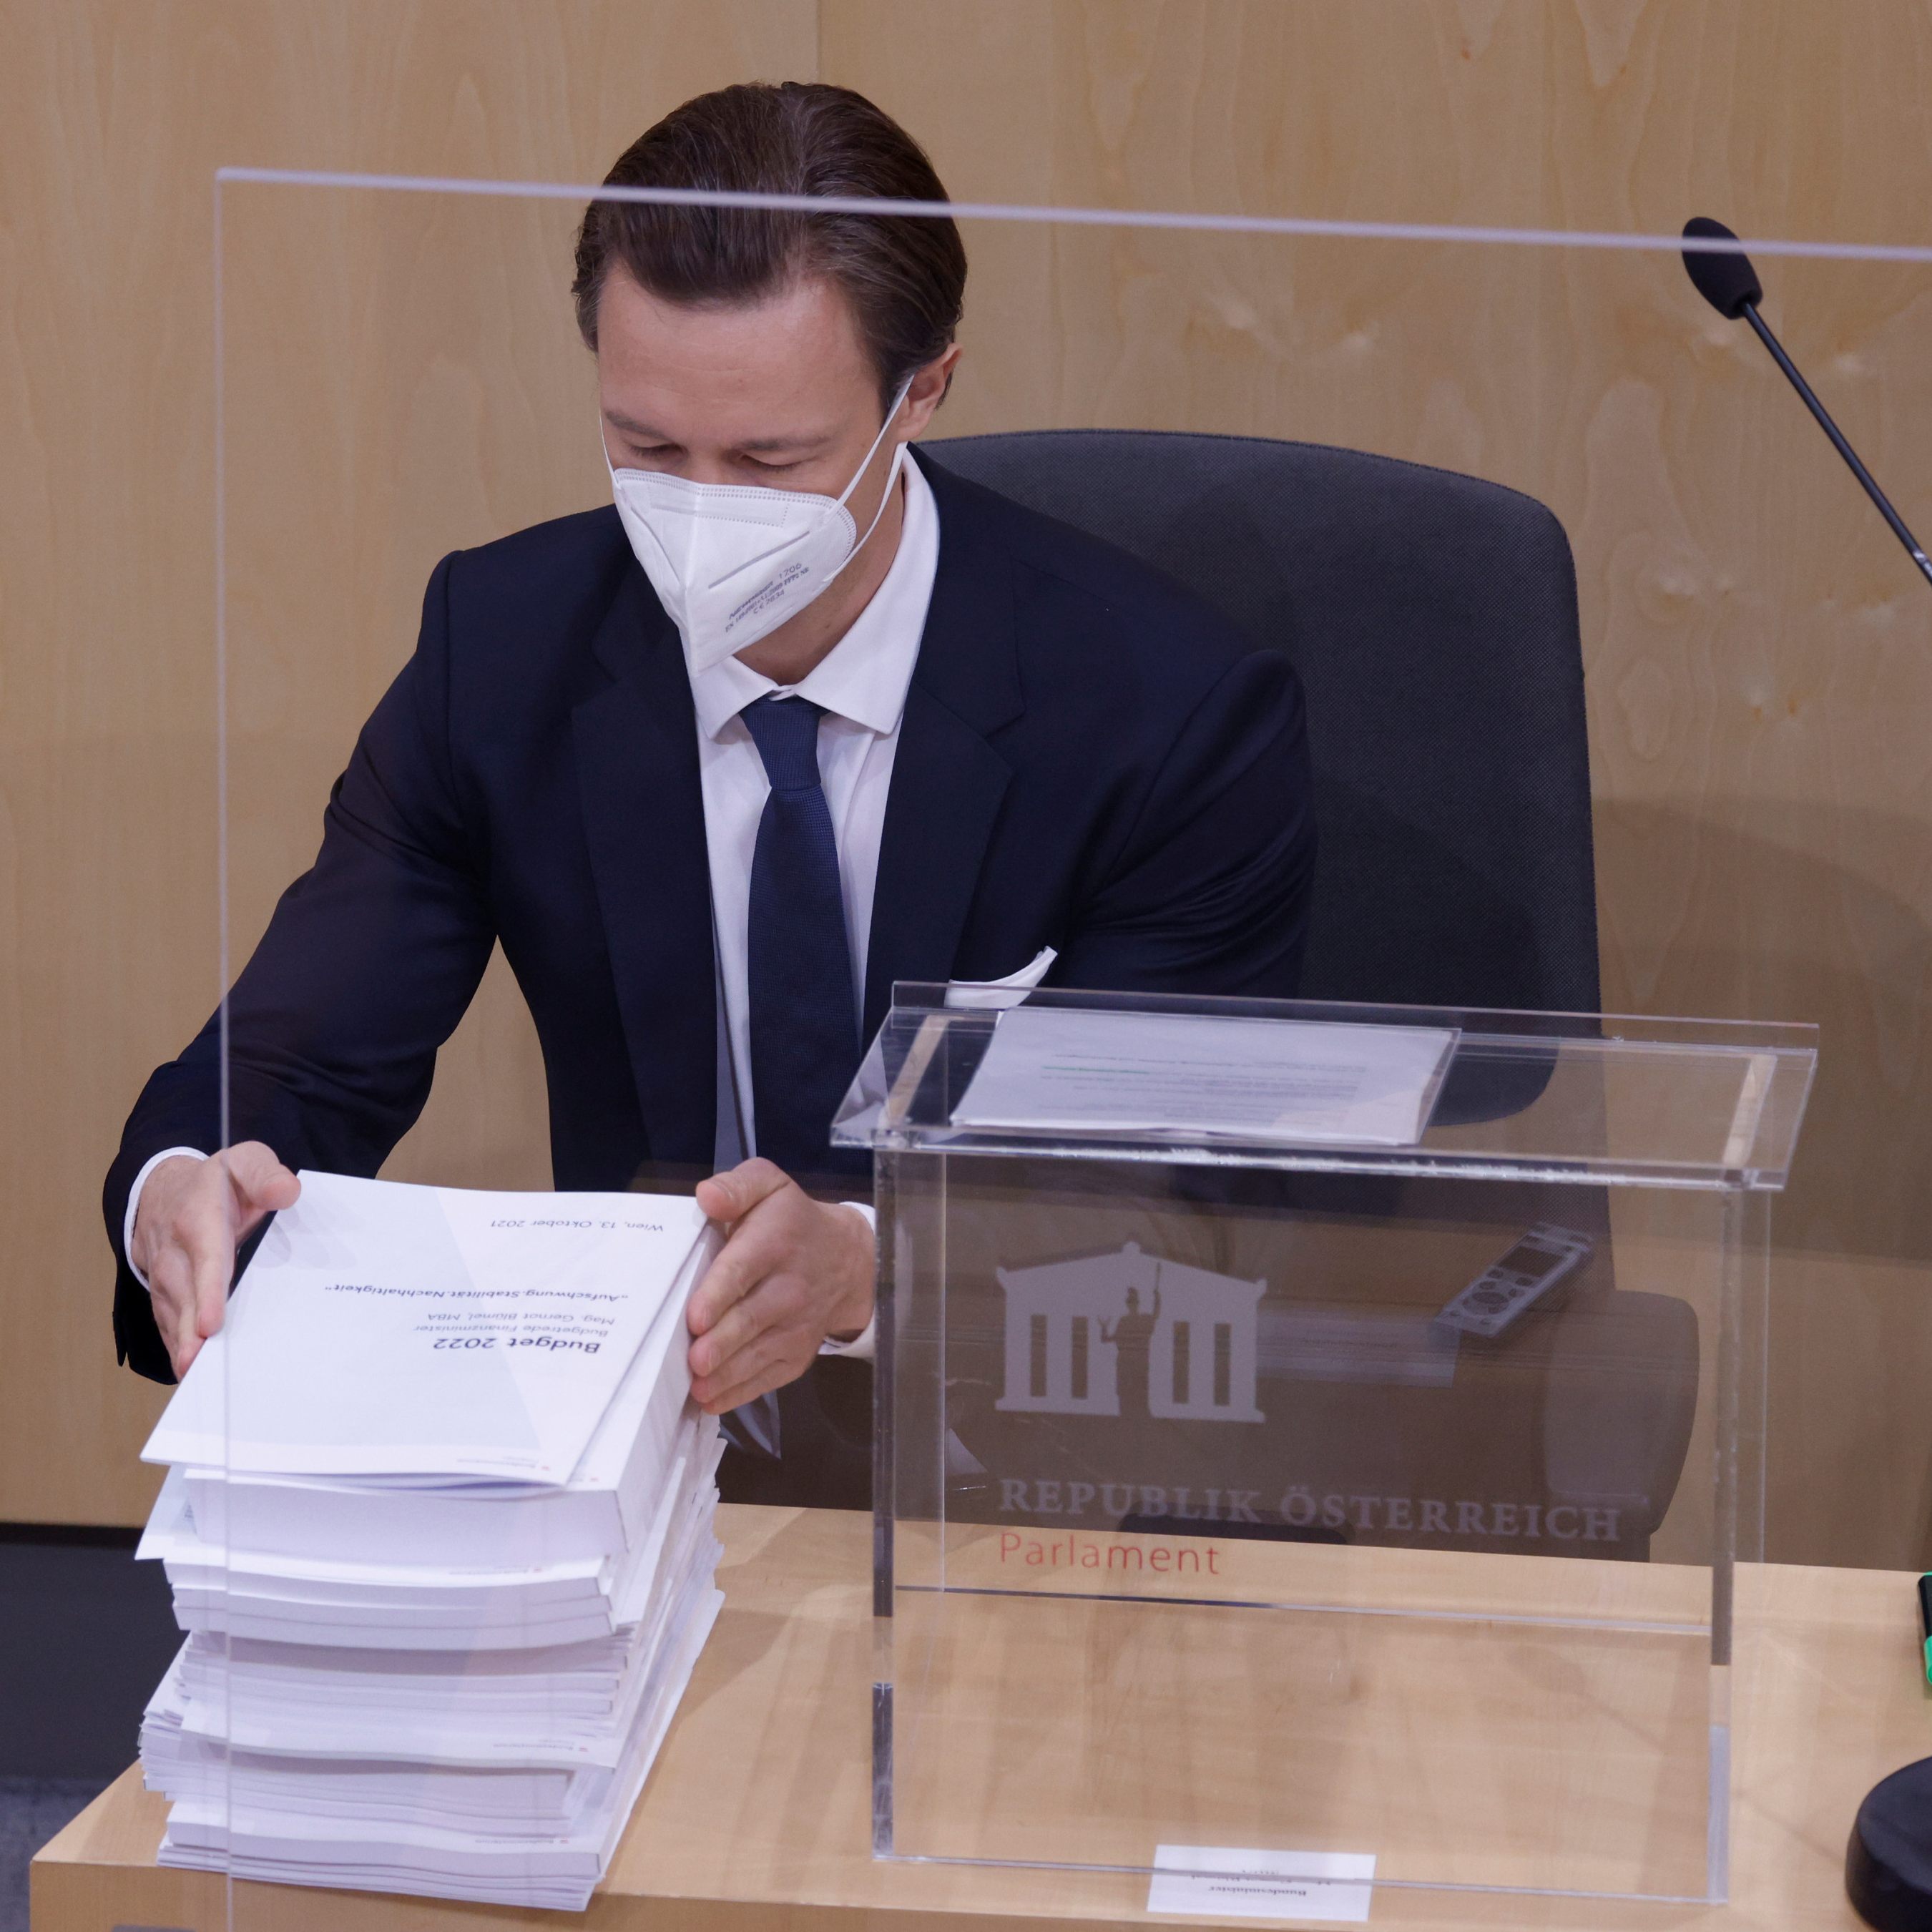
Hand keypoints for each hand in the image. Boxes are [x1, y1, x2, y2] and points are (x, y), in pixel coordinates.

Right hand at [131, 1143, 299, 1379]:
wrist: (164, 1190)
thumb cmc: (218, 1182)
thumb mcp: (244, 1162)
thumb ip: (264, 1174)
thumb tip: (287, 1192)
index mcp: (199, 1219)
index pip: (206, 1258)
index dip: (207, 1292)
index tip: (210, 1323)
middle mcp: (175, 1252)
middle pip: (183, 1296)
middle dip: (189, 1332)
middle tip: (199, 1364)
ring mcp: (165, 1276)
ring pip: (171, 1314)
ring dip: (181, 1346)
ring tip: (196, 1377)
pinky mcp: (162, 1294)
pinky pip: (167, 1323)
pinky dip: (178, 1346)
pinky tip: (193, 1373)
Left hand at [686, 1158, 874, 1415]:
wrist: (845, 1259)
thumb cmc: (790, 1221)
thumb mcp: (768, 1186)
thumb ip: (737, 1186)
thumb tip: (707, 1196)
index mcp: (775, 1242)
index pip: (744, 1269)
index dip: (720, 1294)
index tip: (696, 1316)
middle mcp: (789, 1288)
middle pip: (751, 1319)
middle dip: (723, 1342)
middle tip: (695, 1360)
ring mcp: (796, 1327)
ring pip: (759, 1353)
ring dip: (728, 1374)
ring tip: (698, 1388)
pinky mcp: (797, 1354)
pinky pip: (768, 1377)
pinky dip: (740, 1392)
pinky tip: (711, 1400)